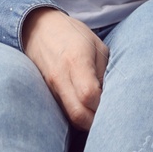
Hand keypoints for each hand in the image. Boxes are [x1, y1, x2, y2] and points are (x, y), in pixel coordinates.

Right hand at [21, 6, 108, 129]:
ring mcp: (50, 88)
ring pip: (70, 117)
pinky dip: (77, 115)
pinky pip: (64, 113)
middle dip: (97, 122)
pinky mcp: (46, 94)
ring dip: (87, 121)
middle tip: (110, 115)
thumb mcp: (97, 46)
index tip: (114, 101)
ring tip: (100, 113)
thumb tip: (112, 98)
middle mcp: (59, 77)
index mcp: (75, 61)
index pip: (89, 95)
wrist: (38, 29)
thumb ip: (104, 73)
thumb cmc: (73, 34)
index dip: (104, 104)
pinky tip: (87, 109)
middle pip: (78, 114)